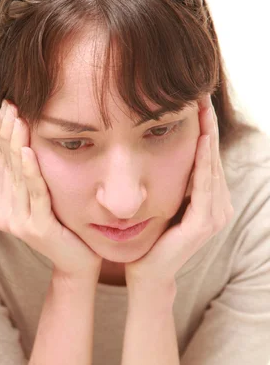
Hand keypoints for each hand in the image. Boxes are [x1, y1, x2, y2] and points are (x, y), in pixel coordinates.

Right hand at [0, 100, 102, 281]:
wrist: (78, 262)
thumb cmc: (64, 225)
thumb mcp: (42, 195)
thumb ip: (26, 174)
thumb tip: (13, 146)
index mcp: (2, 201)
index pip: (2, 159)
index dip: (4, 132)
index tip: (7, 104)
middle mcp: (4, 211)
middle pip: (7, 163)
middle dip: (8, 132)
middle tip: (9, 102)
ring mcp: (18, 222)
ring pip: (18, 176)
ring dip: (17, 145)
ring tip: (16, 118)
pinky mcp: (36, 229)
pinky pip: (35, 194)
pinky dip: (32, 173)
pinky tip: (30, 151)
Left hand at [125, 93, 233, 288]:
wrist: (146, 273)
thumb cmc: (149, 237)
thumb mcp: (161, 200)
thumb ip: (169, 178)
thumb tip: (156, 143)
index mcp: (210, 199)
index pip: (208, 156)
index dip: (205, 127)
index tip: (195, 97)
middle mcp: (218, 206)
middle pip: (214, 156)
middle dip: (208, 124)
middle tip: (201, 91)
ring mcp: (215, 216)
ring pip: (212, 167)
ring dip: (209, 136)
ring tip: (203, 107)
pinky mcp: (203, 225)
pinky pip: (203, 187)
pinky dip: (203, 163)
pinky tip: (200, 140)